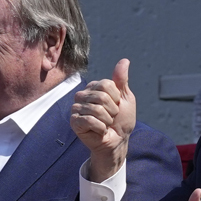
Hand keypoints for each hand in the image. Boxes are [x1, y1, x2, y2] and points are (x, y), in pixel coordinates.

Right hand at [72, 59, 134, 181]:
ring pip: (96, 109)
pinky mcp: (74, 121)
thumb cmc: (122, 120)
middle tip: (111, 117)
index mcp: (94, 87)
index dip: (117, 98)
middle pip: (101, 96)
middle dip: (112, 110)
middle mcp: (83, 95)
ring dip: (107, 120)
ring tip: (106, 123)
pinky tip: (100, 130)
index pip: (106, 84)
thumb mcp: (126, 98)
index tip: (117, 106)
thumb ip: (122, 80)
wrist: (118, 140)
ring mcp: (76, 108)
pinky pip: (89, 120)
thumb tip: (124, 60)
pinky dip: (100, 128)